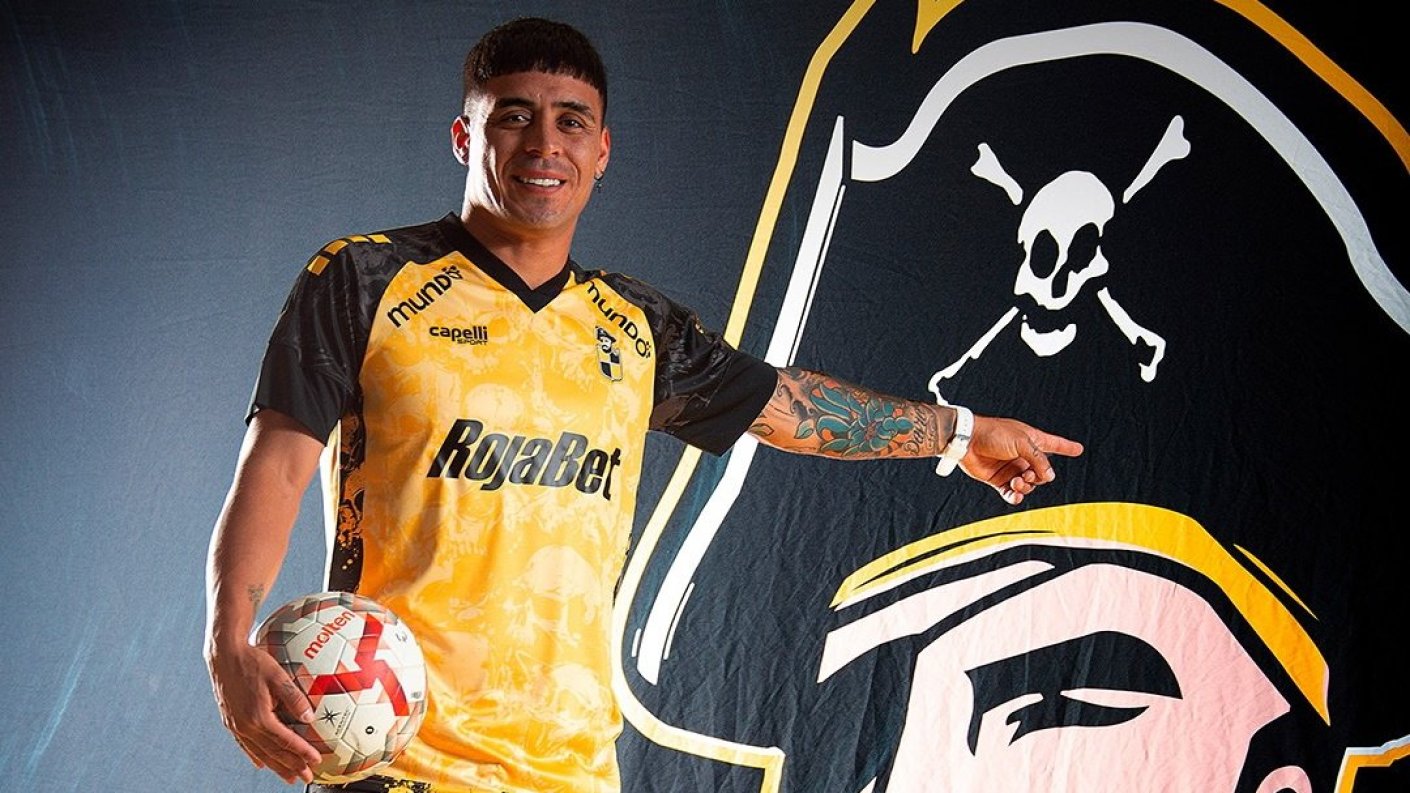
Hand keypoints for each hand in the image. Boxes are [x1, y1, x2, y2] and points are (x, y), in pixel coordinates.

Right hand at [206, 638, 321, 784]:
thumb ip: (294, 697)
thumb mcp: (278, 675)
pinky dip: (255, 757)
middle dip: (291, 766)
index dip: (302, 753)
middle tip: (307, 778)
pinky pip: (244, 745)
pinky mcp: (230, 722)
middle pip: (273, 752)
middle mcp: (246, 726)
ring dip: (276, 766)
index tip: (316, 761)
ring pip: (259, 753)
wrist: (224, 656)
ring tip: (288, 777)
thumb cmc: (252, 662)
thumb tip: (309, 717)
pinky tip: (261, 764)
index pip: (285, 741)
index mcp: (259, 717)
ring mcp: (236, 726)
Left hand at [961, 415, 1082, 504]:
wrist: (967, 441)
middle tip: (1028, 474)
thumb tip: (1049, 476)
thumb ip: (1038, 459)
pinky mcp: (999, 480)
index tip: (1078, 449)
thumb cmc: (993, 433)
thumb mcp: (1022, 442)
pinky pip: (1012, 493)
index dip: (1066, 447)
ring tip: (1016, 481)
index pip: (1053, 444)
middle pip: (1041, 473)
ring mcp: (1011, 468)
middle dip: (1038, 477)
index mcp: (1031, 440)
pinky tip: (1014, 495)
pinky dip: (1014, 497)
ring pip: (1028, 485)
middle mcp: (1023, 455)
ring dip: (1025, 486)